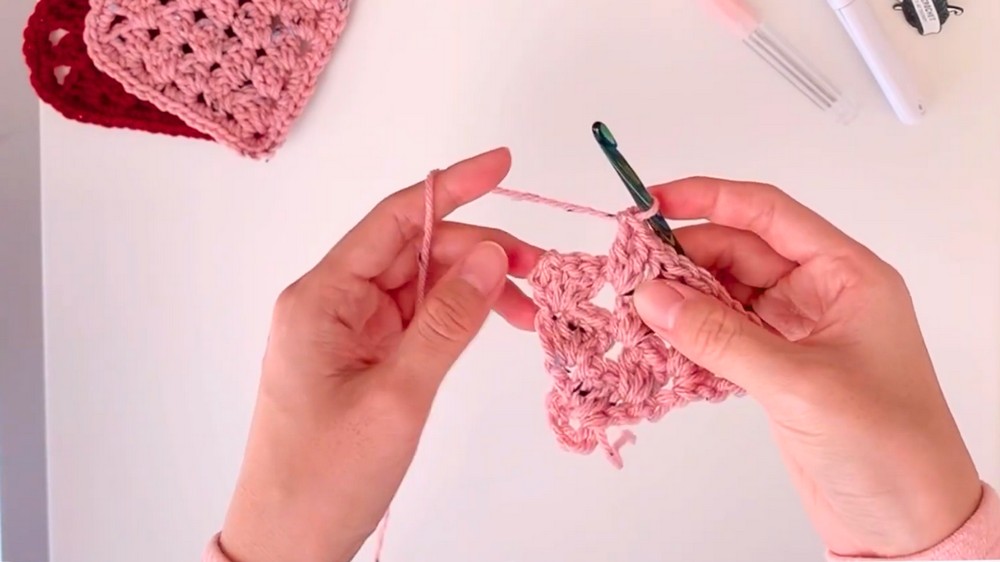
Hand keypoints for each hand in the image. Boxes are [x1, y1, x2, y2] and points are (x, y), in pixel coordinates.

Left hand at [219, 148, 541, 561]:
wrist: (289, 544)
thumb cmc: (325, 477)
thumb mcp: (397, 396)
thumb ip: (447, 321)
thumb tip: (490, 255)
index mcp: (322, 298)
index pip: (393, 220)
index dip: (451, 188)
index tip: (502, 165)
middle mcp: (332, 304)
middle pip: (415, 251)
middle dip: (479, 251)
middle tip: (540, 270)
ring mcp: (349, 332)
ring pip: (422, 285)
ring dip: (476, 287)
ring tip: (530, 307)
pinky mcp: (364, 358)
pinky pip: (418, 319)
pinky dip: (459, 318)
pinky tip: (496, 322)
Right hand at [632, 178, 981, 558]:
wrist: (906, 520)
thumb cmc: (887, 446)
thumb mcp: (798, 382)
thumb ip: (720, 336)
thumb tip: (653, 297)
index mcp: (845, 276)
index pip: (768, 214)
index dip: (709, 198)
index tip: (654, 202)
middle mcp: (819, 295)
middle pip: (738, 252)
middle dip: (684, 257)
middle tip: (631, 271)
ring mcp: (795, 331)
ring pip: (724, 293)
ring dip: (681, 299)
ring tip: (636, 309)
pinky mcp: (775, 367)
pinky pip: (721, 334)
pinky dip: (689, 336)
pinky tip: (660, 341)